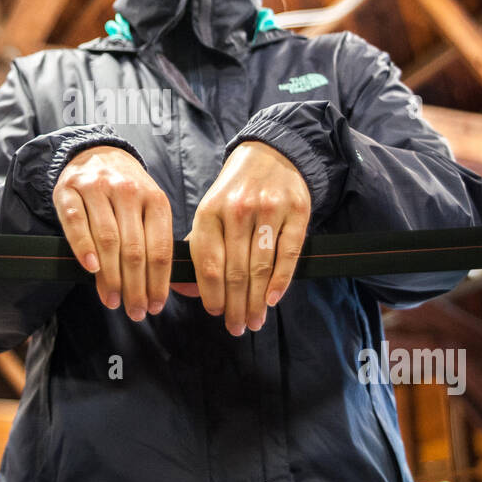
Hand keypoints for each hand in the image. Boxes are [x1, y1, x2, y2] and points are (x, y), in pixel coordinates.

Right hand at [53, 145, 172, 320]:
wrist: (97, 153)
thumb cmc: (126, 192)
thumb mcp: (148, 206)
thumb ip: (155, 239)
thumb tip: (160, 288)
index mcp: (155, 199)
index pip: (160, 248)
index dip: (158, 282)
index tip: (155, 307)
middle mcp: (128, 192)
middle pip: (135, 249)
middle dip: (135, 287)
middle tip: (134, 312)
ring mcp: (98, 189)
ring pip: (108, 239)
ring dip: (110, 276)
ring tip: (112, 300)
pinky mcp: (70, 191)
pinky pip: (77, 223)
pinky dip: (83, 248)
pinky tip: (91, 270)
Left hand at [183, 141, 309, 335]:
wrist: (270, 154)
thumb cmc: (235, 192)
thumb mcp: (210, 211)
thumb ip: (199, 248)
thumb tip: (186, 290)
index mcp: (208, 211)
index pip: (208, 264)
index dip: (211, 294)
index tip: (215, 313)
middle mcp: (237, 210)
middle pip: (235, 271)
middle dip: (235, 306)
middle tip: (237, 327)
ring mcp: (268, 209)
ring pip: (260, 266)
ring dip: (257, 300)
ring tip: (255, 320)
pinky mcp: (296, 211)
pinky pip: (288, 253)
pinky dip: (281, 281)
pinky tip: (273, 299)